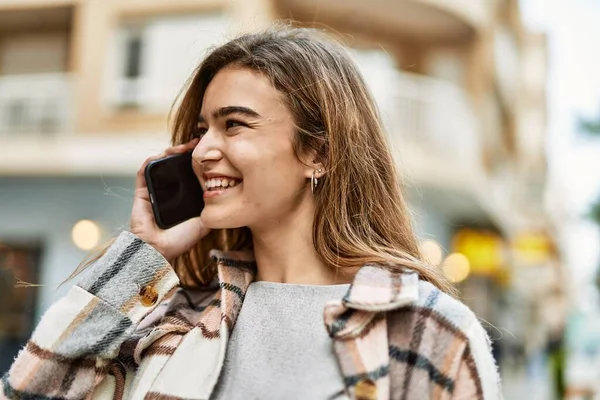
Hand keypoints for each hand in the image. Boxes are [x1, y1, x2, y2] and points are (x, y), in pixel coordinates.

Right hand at [130, 138, 209, 262]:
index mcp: (182, 197)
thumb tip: (230, 200)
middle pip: (176, 165)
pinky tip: (165, 154)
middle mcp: (168, 191)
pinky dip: (153, 159)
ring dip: (171, 152)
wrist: (158, 250)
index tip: (209, 152)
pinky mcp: (141, 191)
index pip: (189, 173)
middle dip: (186, 152)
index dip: (198, 162)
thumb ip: (213, 211)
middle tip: (198, 142)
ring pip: (161, 164)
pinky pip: (144, 170)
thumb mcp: (204, 223)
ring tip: (184, 146)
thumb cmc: (180, 240)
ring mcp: (154, 190)